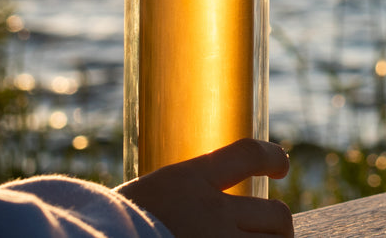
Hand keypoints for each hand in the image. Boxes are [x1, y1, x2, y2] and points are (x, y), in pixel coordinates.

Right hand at [116, 138, 292, 236]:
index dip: (271, 156)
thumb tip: (206, 207)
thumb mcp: (139, 202)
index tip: (280, 164)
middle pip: (276, 213)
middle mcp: (210, 214)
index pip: (247, 155)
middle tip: (271, 231)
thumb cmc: (105, 229)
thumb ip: (177, 200)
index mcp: (186, 183)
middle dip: (276, 224)